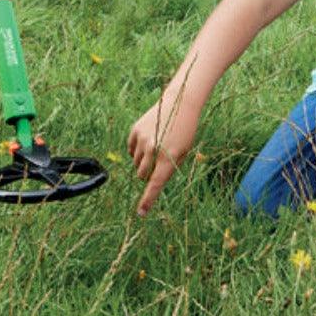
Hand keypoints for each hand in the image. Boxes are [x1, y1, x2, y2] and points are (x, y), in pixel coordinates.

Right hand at [127, 97, 199, 215]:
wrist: (180, 102)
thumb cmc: (185, 131)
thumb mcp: (182, 152)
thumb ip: (168, 169)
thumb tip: (152, 182)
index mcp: (167, 158)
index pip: (155, 185)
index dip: (147, 201)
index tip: (141, 213)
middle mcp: (153, 149)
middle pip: (142, 175)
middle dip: (148, 175)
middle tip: (157, 165)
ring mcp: (142, 139)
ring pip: (136, 163)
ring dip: (143, 162)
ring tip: (156, 148)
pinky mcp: (135, 130)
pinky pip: (130, 150)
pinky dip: (136, 151)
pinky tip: (148, 142)